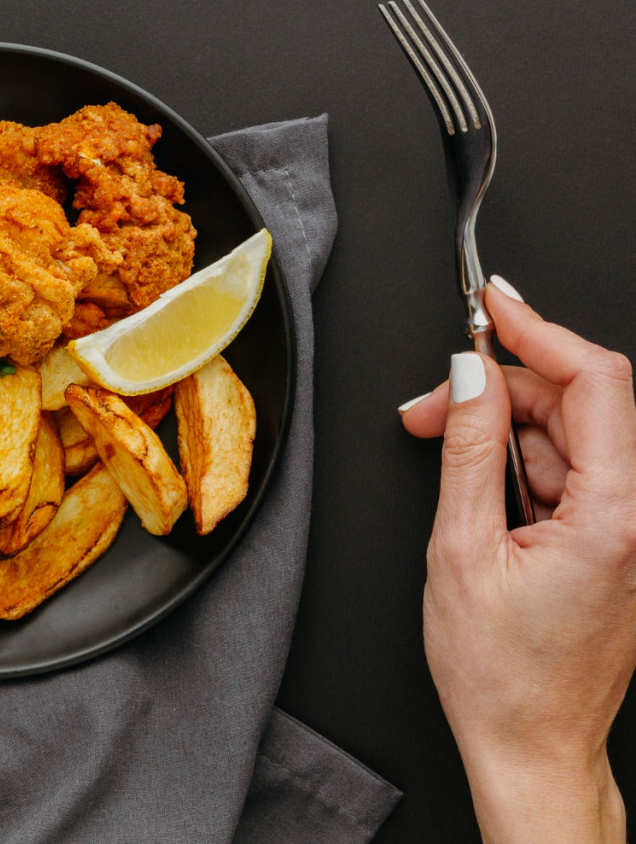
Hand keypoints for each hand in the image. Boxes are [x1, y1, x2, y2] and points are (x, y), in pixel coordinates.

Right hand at [400, 276, 635, 842]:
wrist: (529, 744)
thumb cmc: (501, 675)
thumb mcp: (461, 550)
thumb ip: (467, 452)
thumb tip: (466, 379)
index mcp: (617, 515)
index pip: (596, 382)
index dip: (541, 331)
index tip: (495, 304)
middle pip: (580, 402)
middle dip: (501, 386)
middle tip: (433, 402)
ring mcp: (626, 528)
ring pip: (569, 434)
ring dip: (502, 425)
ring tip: (439, 443)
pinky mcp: (608, 539)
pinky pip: (567, 471)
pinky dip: (516, 461)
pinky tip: (474, 482)